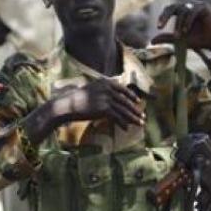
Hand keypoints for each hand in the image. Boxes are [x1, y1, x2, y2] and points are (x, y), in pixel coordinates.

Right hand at [25, 79, 144, 142]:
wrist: (67, 105)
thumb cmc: (78, 99)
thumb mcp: (93, 90)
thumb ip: (105, 90)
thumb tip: (115, 94)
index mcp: (106, 82)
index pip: (123, 89)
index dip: (132, 96)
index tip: (138, 102)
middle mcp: (108, 88)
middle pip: (125, 101)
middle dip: (135, 110)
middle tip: (143, 117)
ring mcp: (106, 98)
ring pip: (124, 110)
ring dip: (133, 118)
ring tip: (140, 124)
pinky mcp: (104, 108)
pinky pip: (117, 117)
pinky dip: (122, 123)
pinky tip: (126, 129)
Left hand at [151, 0, 210, 54]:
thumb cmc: (198, 41)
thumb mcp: (180, 39)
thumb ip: (167, 38)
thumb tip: (151, 41)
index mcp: (183, 10)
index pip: (169, 9)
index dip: (162, 17)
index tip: (158, 27)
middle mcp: (189, 6)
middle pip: (173, 7)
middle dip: (165, 16)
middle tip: (160, 27)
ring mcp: (197, 5)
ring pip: (183, 11)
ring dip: (179, 23)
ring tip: (179, 36)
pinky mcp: (204, 7)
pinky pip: (192, 12)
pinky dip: (187, 22)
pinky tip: (185, 31)